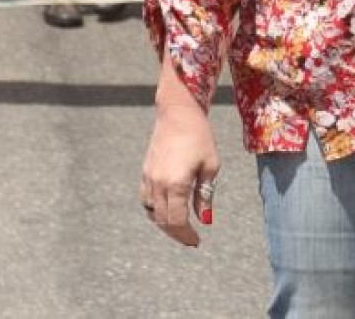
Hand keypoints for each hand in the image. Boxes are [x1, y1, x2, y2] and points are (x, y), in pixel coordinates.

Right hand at [139, 104, 219, 247]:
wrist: (177, 113)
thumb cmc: (199, 137)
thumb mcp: (210, 166)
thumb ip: (205, 195)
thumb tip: (205, 220)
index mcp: (177, 183)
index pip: (178, 220)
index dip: (186, 235)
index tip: (196, 241)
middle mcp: (158, 184)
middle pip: (163, 220)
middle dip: (176, 233)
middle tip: (190, 239)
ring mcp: (148, 178)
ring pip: (151, 213)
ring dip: (164, 224)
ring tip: (180, 228)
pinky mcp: (144, 172)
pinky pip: (146, 200)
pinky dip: (155, 211)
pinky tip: (167, 211)